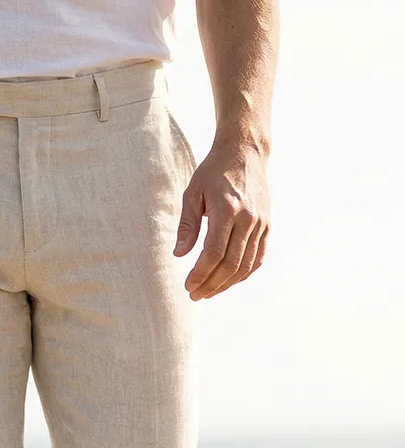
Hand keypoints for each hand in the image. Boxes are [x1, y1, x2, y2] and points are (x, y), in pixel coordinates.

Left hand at [173, 137, 269, 300]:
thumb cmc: (214, 172)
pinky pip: (257, 258)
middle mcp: (248, 219)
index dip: (200, 274)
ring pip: (245, 265)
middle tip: (195, 295)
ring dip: (226, 283)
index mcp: (227, 210)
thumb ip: (187, 225)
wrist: (246, 152)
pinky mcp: (267, 225)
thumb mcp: (193, 193)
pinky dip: (243, 273)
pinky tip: (228, 281)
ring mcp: (261, 223)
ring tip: (209, 292)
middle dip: (211, 284)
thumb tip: (179, 254)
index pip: (214, 253)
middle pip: (231, 264)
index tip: (188, 286)